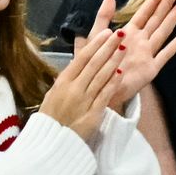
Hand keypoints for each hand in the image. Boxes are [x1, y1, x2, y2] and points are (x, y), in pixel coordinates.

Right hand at [39, 25, 124, 140]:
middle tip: (120, 34)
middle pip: (94, 64)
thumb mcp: (53, 94)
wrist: (52, 141)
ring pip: (102, 76)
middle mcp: (74, 88)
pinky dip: (113, 83)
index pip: (82, 58)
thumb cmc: (51, 117)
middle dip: (108, 47)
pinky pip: (105, 95)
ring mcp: (84, 100)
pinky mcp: (93, 113)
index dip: (95, 44)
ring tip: (124, 48)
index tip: (106, 32)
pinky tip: (121, 72)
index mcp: (63, 81)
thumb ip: (66, 80)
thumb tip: (77, 65)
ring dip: (114, 61)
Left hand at [85, 0, 175, 110]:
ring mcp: (147, 53)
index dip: (154, 0)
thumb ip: (102, 18)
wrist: (97, 87)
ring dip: (173, 18)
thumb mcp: (95, 37)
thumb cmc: (95, 63)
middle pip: (157, 18)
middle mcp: (140, 41)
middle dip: (167, 3)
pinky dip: (175, 44)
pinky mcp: (151, 68)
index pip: (143, 13)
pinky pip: (165, 54)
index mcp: (127, 32)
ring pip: (163, 31)